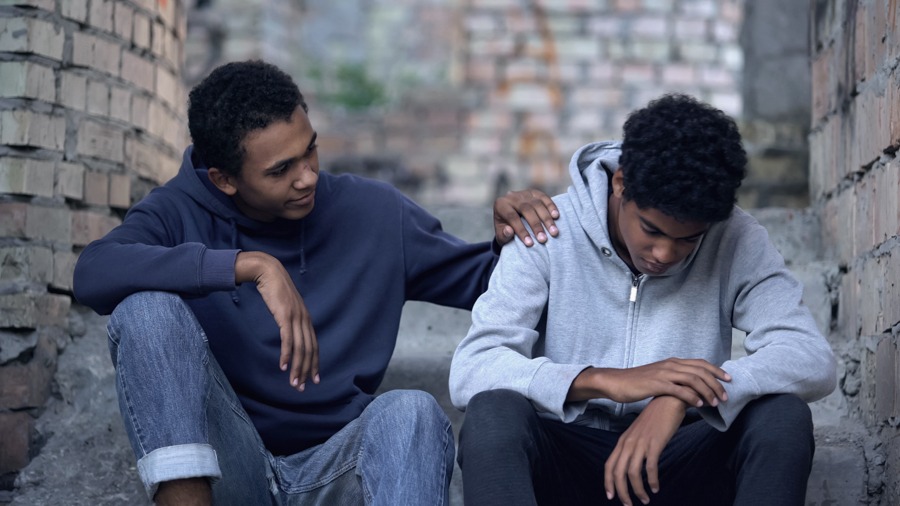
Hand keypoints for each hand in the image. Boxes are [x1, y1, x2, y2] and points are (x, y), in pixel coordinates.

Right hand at [235, 251, 318, 391]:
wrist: (268, 271)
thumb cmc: (274, 290)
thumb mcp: (285, 307)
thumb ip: (289, 320)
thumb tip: (288, 332)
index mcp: (306, 319)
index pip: (314, 346)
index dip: (315, 363)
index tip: (314, 378)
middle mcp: (304, 319)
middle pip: (309, 350)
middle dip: (307, 371)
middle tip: (303, 387)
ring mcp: (296, 317)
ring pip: (300, 348)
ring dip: (297, 368)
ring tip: (294, 383)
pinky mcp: (285, 315)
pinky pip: (288, 339)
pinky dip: (287, 354)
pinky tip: (284, 366)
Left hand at [493, 189, 558, 245]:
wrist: (510, 218)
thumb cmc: (505, 230)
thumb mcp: (500, 236)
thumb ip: (503, 235)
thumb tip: (509, 231)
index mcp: (501, 205)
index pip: (512, 217)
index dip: (521, 230)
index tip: (530, 243)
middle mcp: (512, 196)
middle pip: (526, 209)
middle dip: (536, 225)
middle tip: (543, 239)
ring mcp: (524, 193)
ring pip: (537, 204)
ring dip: (546, 219)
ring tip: (554, 232)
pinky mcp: (535, 193)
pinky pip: (544, 198)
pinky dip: (551, 206)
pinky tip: (556, 217)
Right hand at [567, 358, 730, 407]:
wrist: (616, 382)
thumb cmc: (637, 382)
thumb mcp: (658, 376)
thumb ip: (674, 379)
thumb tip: (689, 388)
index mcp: (672, 362)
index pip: (700, 363)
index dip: (716, 370)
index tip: (729, 379)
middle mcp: (670, 365)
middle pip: (700, 371)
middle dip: (716, 383)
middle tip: (725, 396)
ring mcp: (663, 374)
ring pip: (693, 379)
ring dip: (707, 391)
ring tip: (715, 403)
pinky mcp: (656, 384)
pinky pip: (678, 390)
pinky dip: (691, 397)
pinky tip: (698, 405)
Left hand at [605, 396, 685, 505]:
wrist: (668, 401)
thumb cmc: (655, 419)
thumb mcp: (639, 433)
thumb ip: (634, 447)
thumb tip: (632, 464)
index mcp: (623, 441)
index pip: (609, 465)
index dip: (608, 482)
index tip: (611, 496)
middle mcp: (628, 443)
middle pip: (618, 473)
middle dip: (621, 492)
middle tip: (628, 505)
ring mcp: (640, 443)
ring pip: (633, 473)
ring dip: (638, 490)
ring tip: (645, 500)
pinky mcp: (654, 444)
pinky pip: (650, 467)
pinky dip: (652, 480)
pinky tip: (655, 487)